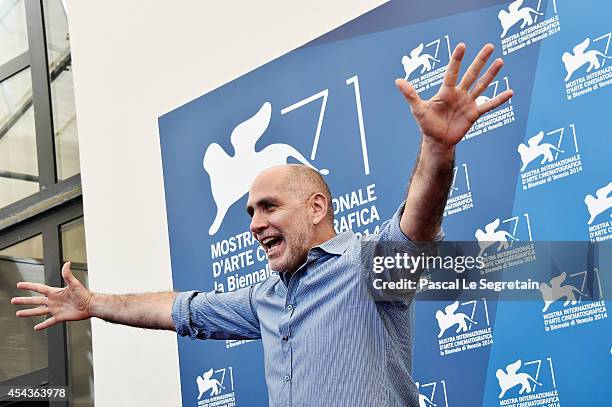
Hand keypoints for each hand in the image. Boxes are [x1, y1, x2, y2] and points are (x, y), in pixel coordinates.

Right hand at [11, 262, 92, 329]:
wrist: (90, 305)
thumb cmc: (84, 294)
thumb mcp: (74, 283)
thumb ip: (68, 274)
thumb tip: (67, 263)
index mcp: (55, 292)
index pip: (38, 288)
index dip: (29, 286)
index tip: (19, 285)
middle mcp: (53, 301)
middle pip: (35, 300)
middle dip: (24, 300)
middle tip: (13, 300)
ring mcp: (55, 309)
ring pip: (38, 311)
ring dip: (28, 312)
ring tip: (18, 313)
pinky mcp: (60, 317)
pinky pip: (49, 322)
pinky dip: (42, 325)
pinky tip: (36, 327)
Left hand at [396, 43, 512, 147]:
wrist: (437, 141)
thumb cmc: (426, 124)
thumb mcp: (418, 109)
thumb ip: (410, 95)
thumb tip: (398, 81)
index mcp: (446, 91)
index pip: (452, 72)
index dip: (457, 60)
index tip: (462, 46)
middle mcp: (459, 94)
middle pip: (471, 74)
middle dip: (480, 61)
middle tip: (490, 46)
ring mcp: (468, 103)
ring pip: (482, 85)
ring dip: (491, 74)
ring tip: (500, 61)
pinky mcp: (474, 114)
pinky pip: (489, 105)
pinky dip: (499, 99)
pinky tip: (510, 92)